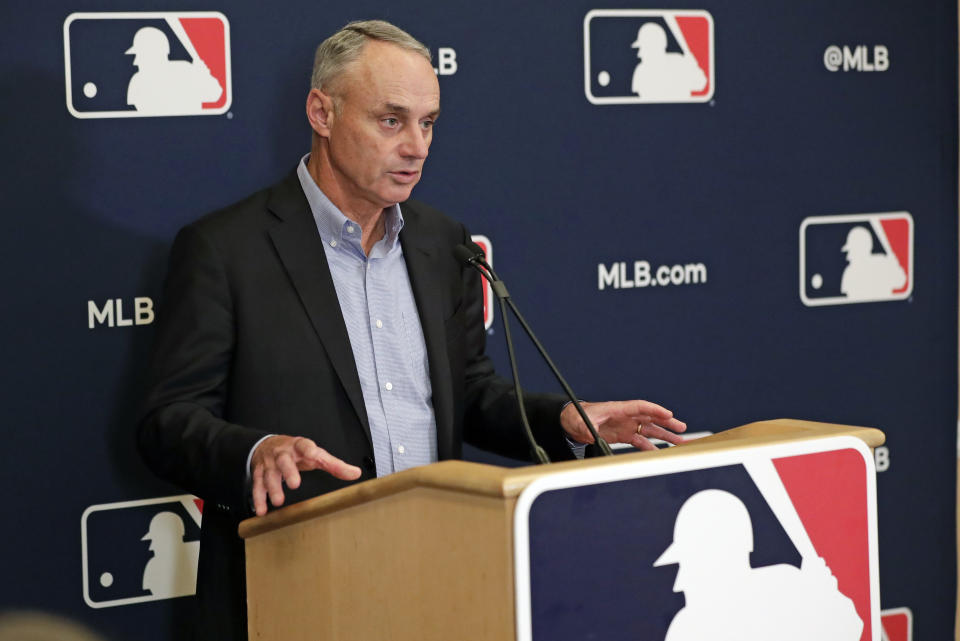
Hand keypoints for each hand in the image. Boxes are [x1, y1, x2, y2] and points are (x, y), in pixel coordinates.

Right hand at [251, 435, 360, 515]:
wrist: (267, 445)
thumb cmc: (296, 452)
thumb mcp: (315, 455)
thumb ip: (334, 465)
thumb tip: (355, 473)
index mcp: (298, 446)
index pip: (305, 445)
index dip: (309, 449)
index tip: (314, 455)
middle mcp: (282, 453)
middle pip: (284, 460)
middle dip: (289, 471)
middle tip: (295, 484)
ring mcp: (269, 463)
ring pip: (269, 474)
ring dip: (273, 488)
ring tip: (279, 501)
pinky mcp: (259, 473)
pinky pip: (257, 485)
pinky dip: (259, 498)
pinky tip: (262, 510)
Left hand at [560, 400, 686, 450]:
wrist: (572, 421)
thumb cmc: (577, 416)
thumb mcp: (580, 421)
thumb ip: (587, 428)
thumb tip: (589, 435)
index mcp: (618, 409)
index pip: (640, 407)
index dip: (655, 410)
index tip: (668, 414)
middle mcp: (626, 417)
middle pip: (650, 418)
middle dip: (667, 422)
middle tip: (682, 428)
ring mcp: (627, 426)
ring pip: (650, 430)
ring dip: (664, 436)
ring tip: (680, 442)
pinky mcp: (624, 435)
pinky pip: (641, 441)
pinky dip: (651, 447)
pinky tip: (660, 453)